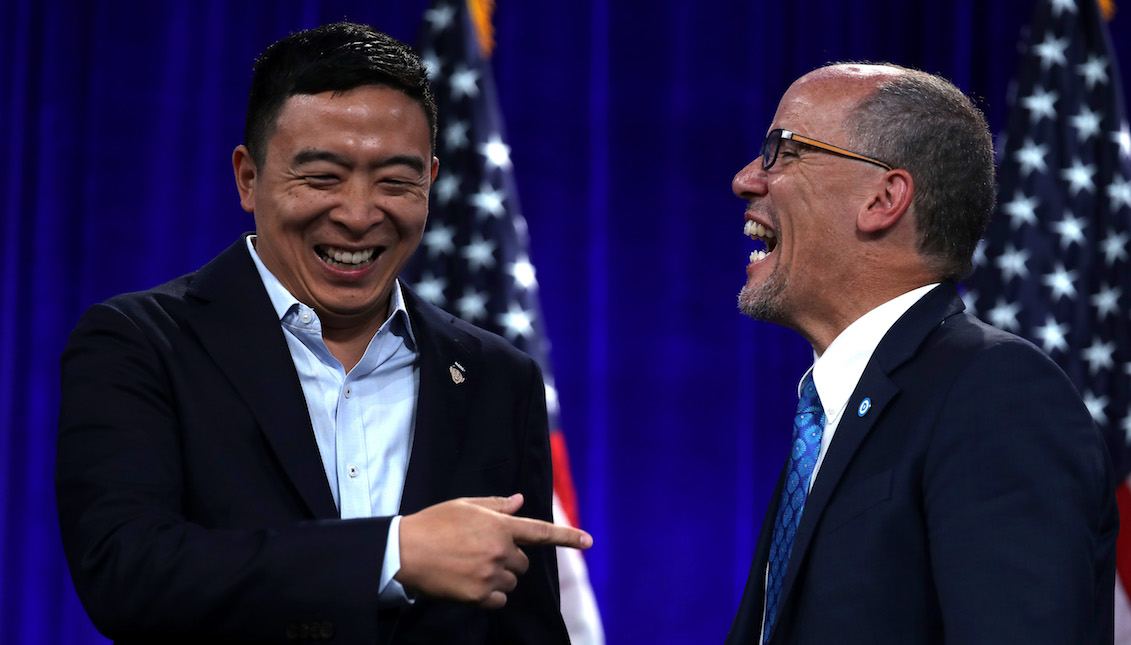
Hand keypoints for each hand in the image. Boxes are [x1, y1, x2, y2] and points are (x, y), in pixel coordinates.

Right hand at [395, 494, 591, 608]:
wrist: (404, 551)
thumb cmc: (433, 523)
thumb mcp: (465, 506)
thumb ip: (497, 506)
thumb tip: (520, 501)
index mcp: (500, 525)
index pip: (542, 532)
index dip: (568, 537)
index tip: (589, 542)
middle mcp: (500, 550)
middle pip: (523, 562)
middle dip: (509, 558)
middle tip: (481, 552)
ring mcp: (491, 574)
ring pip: (512, 581)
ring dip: (499, 576)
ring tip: (470, 567)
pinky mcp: (479, 595)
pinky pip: (499, 599)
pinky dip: (490, 594)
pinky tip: (469, 583)